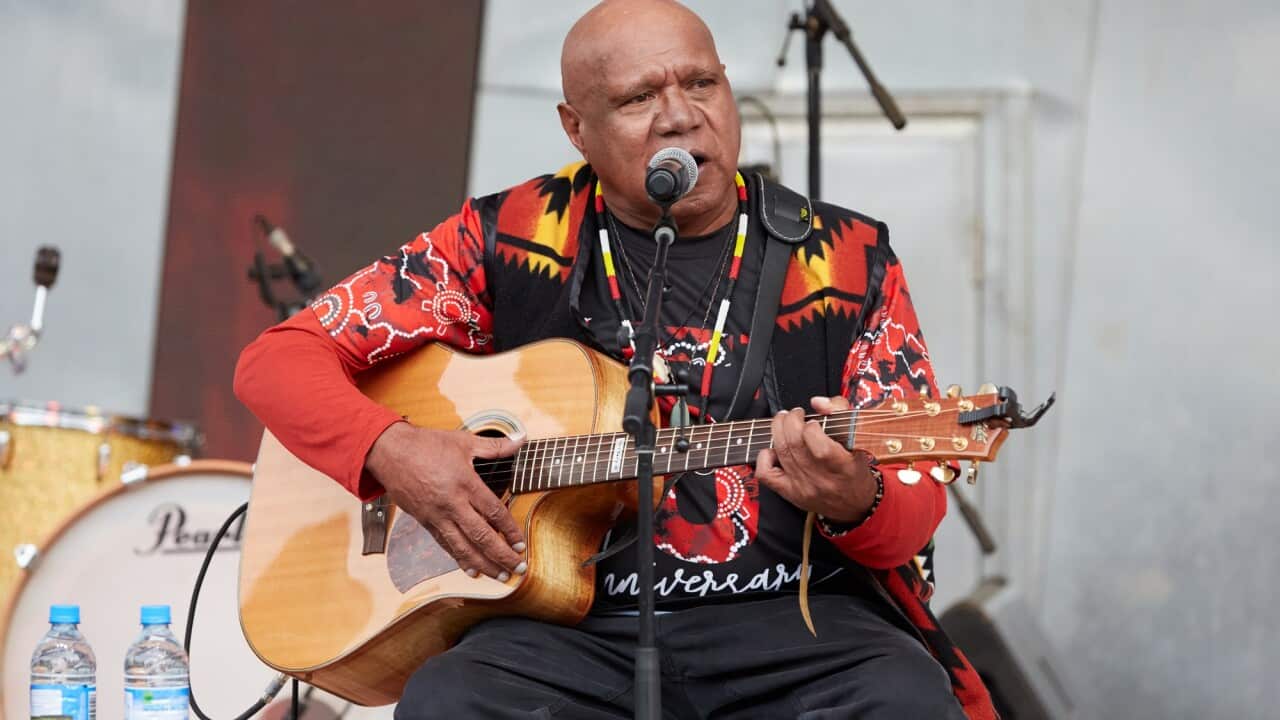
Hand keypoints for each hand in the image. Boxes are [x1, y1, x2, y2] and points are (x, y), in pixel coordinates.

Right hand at [365, 421, 526, 580]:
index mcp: (465, 483)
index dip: (510, 530)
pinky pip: (445, 545)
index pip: (494, 512)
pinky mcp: (425, 521)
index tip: (521, 544)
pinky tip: (471, 569)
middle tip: (518, 568)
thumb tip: (520, 440)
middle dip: (502, 555)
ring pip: (463, 547)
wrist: (388, 452)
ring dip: (483, 564)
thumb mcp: (464, 441)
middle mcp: (452, 504)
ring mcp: (437, 515)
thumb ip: (495, 445)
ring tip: (500, 576)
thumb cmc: (425, 445)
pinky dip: (460, 559)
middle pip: (481, 536)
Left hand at [755, 395, 877, 522]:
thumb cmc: (855, 469)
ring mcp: (803, 488)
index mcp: (843, 467)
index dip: (812, 428)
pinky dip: (764, 457)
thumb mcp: (858, 439)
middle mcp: (822, 480)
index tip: (815, 421)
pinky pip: (767, 474)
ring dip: (778, 430)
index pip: (820, 447)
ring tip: (784, 420)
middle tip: (795, 413)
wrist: (854, 504)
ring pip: (782, 453)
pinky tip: (773, 448)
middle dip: (790, 421)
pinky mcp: (790, 493)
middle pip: (795, 445)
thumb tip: (817, 402)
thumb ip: (840, 413)